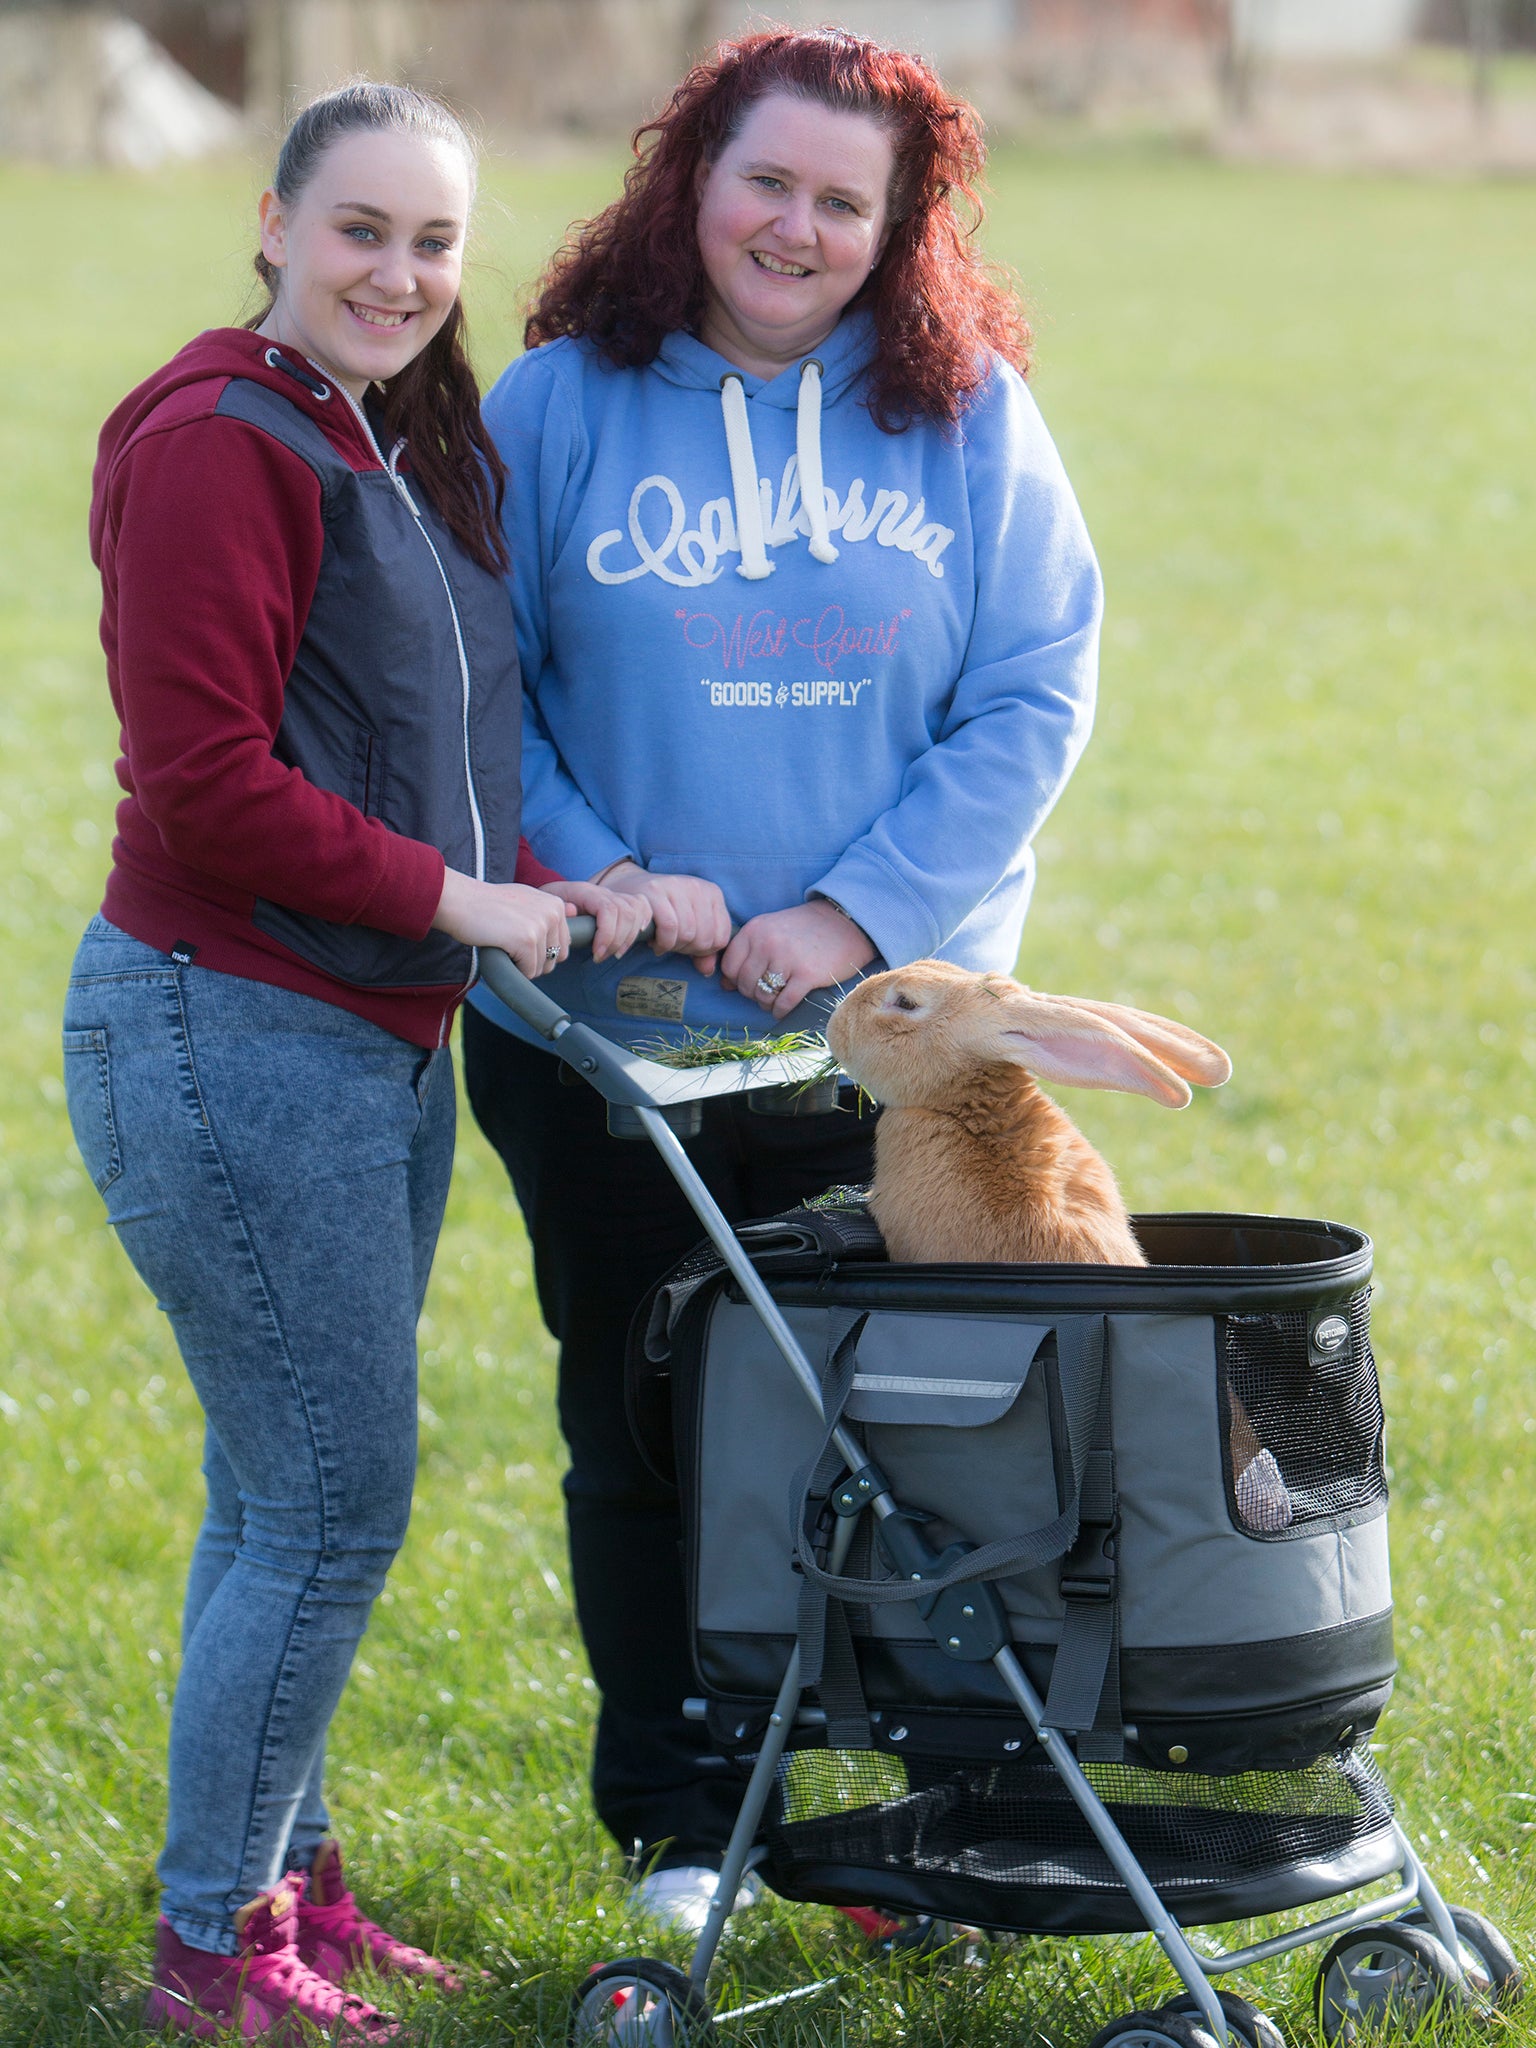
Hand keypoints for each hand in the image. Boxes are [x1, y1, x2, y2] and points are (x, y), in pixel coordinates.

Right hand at [432, 868, 568, 978]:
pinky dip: (513, 969)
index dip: (540, 950)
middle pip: (555, 958)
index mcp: (556, 904)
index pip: (562, 945)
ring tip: (503, 943)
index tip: (518, 938)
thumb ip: (547, 908)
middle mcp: (553, 913)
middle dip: (534, 960)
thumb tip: (574, 911)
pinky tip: (500, 950)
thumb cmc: (487, 903)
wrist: (459, 900)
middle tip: (509, 944)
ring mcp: (541, 926)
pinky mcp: (527, 940)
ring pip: (541, 967)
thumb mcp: (524, 897)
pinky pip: (528, 972)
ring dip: (521, 965)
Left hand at [541, 878, 650, 962]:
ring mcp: (614, 895)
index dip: (607, 934)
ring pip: (637, 910)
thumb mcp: (546, 907)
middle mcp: (603, 891)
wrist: (552, 895)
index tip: (597, 954)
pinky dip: (643, 922)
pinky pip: (643, 907)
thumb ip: (558, 911)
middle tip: (601, 957)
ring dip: (630, 937)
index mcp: (585, 891)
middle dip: (618, 941)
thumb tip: (572, 911)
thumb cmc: (547, 905)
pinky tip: (634, 937)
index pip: (608, 908)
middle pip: (626, 912)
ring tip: (615, 953)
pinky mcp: (622, 902)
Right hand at [599, 861, 731, 975]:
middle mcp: (698, 887)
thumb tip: (707, 971)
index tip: (689, 947)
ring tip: (664, 944)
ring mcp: (677, 886)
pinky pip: (669, 927)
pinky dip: (663, 943)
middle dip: (688, 950)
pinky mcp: (655, 890)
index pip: (722, 937)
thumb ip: (703, 950)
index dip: (705, 951)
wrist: (632, 889)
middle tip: (674, 947)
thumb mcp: (690, 926)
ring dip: (673, 947)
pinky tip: (655, 943)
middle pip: (705, 937)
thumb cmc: (665, 912)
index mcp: (713, 893)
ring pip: (687, 933)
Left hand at [720, 900, 876, 1021]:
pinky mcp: (806, 975)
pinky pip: (783, 1003)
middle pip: (744, 984)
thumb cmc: (803, 930)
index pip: (729, 966)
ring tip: (775, 999)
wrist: (844, 924)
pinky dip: (780, 1011)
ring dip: (766, 1003)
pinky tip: (783, 1009)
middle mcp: (767, 943)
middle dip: (752, 994)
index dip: (735, 980)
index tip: (748, 982)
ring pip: (762, 996)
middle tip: (764, 993)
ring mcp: (787, 959)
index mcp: (755, 930)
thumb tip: (724, 985)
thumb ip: (746, 953)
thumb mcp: (770, 930)